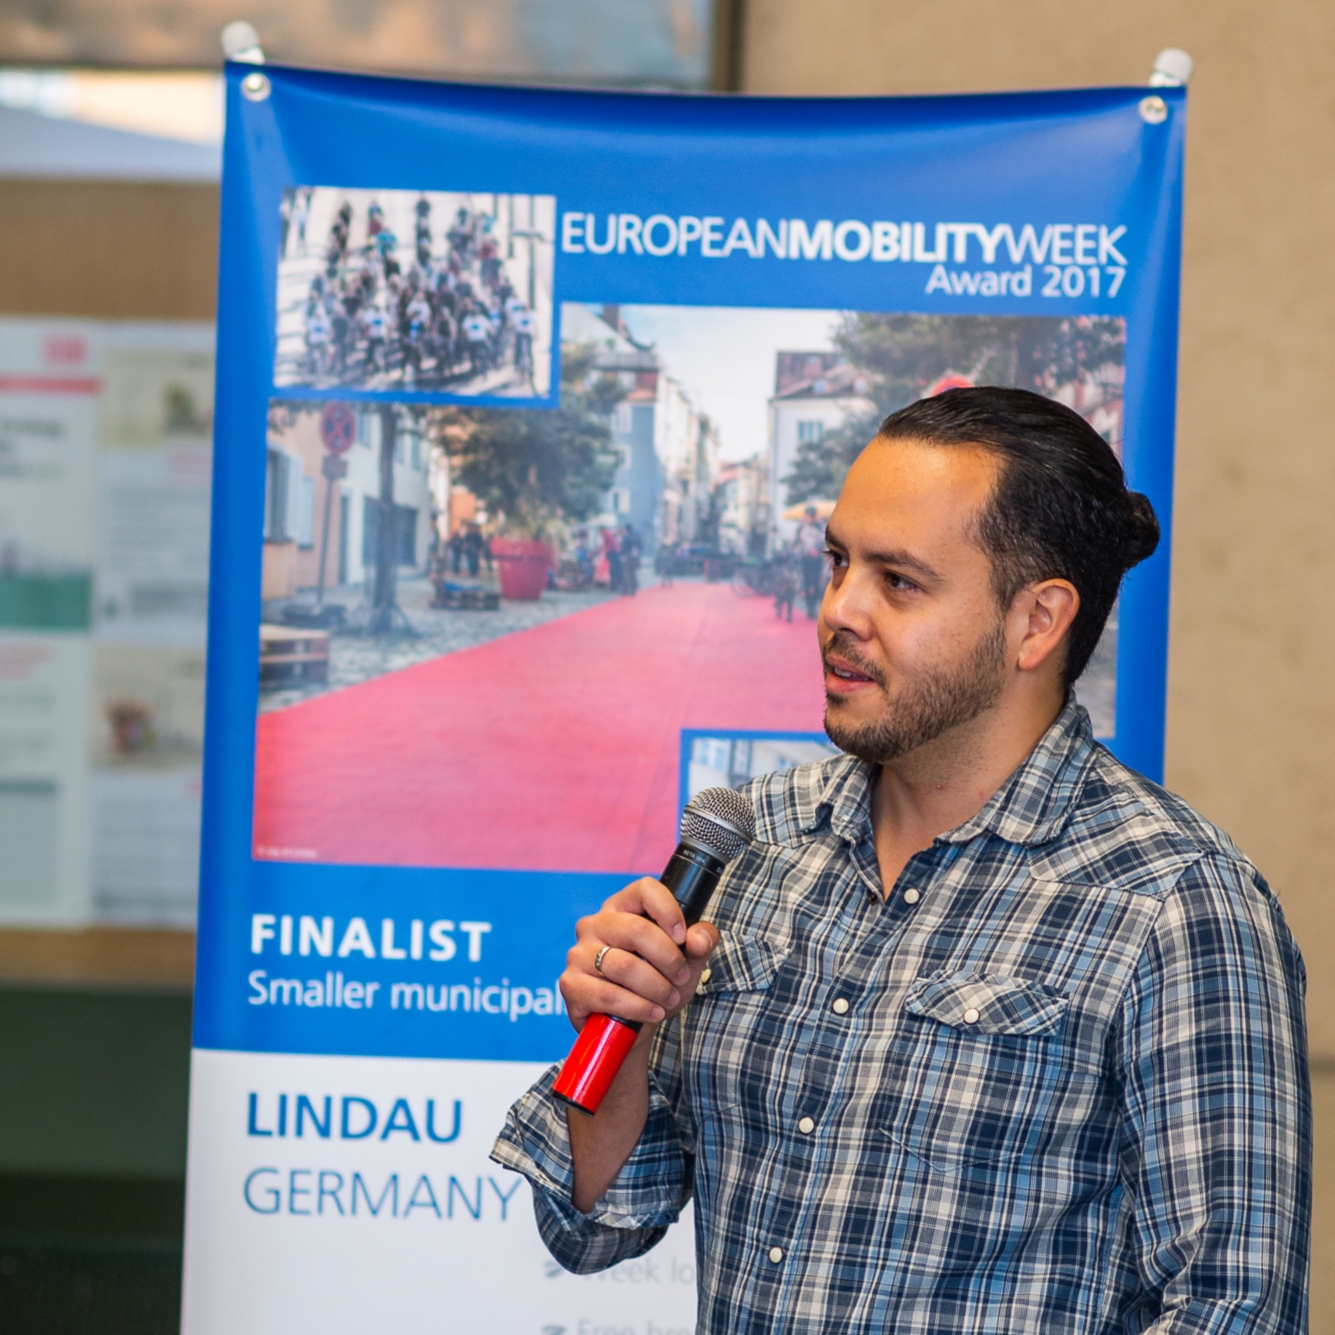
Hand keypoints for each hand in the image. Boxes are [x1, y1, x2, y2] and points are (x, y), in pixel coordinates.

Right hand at [560, 877, 718, 1030]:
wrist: (631, 1026)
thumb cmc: (657, 984)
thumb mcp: (687, 962)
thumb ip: (700, 943)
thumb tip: (699, 938)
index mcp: (622, 908)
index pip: (644, 889)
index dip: (668, 910)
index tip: (683, 937)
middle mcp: (595, 924)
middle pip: (636, 930)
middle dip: (668, 959)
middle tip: (681, 978)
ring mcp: (579, 953)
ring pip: (623, 966)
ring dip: (656, 987)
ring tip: (669, 999)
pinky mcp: (571, 984)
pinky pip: (608, 994)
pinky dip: (637, 1007)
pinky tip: (652, 1013)